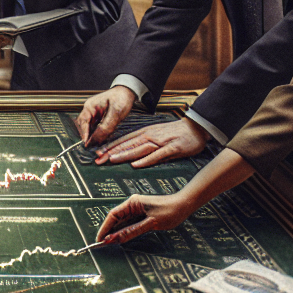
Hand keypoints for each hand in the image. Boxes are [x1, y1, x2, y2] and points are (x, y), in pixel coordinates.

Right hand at [75, 85, 136, 146]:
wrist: (128, 91)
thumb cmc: (121, 98)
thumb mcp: (116, 112)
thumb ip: (106, 126)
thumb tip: (97, 139)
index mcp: (90, 106)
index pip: (83, 122)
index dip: (84, 134)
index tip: (86, 144)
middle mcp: (90, 110)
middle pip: (84, 126)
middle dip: (87, 136)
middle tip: (92, 147)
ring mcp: (94, 113)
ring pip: (90, 127)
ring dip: (92, 135)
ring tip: (97, 145)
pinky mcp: (99, 116)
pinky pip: (96, 126)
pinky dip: (98, 133)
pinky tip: (102, 139)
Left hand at [94, 118, 209, 167]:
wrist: (195, 128)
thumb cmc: (175, 133)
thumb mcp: (155, 135)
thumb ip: (142, 144)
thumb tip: (128, 154)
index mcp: (144, 133)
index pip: (123, 141)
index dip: (109, 147)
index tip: (97, 154)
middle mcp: (149, 136)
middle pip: (128, 145)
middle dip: (111, 152)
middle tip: (98, 159)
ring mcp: (160, 142)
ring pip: (138, 149)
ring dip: (124, 154)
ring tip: (111, 160)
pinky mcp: (172, 149)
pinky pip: (157, 155)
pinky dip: (145, 160)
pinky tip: (135, 164)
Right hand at [96, 192, 189, 245]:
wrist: (185, 205)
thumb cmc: (169, 211)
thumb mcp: (150, 223)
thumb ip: (132, 231)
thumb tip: (116, 239)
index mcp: (132, 203)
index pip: (113, 215)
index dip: (105, 227)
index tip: (100, 239)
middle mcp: (132, 205)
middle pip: (116, 219)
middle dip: (109, 231)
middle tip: (103, 244)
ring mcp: (137, 210)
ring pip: (123, 223)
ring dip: (117, 232)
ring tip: (110, 243)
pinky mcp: (143, 215)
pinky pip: (130, 224)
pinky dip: (125, 231)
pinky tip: (121, 238)